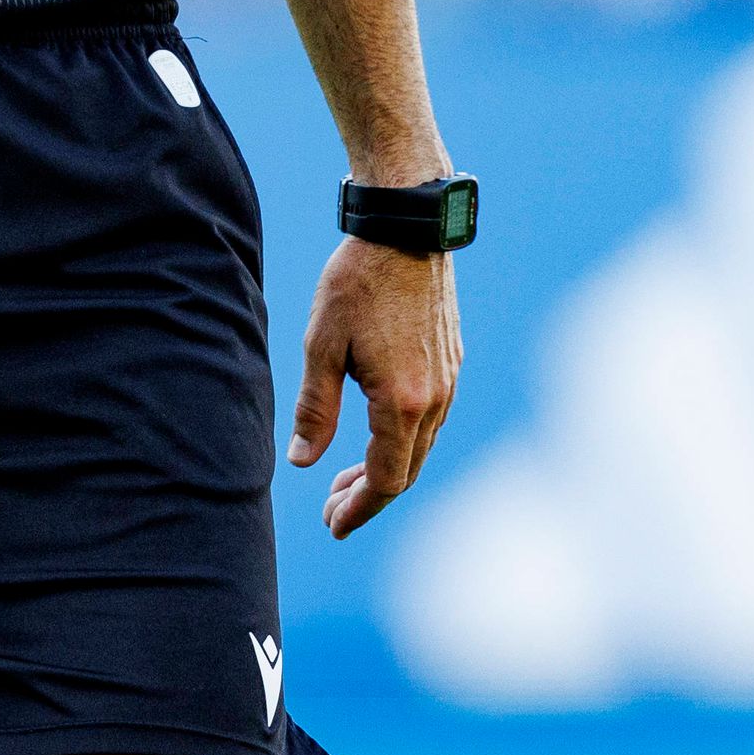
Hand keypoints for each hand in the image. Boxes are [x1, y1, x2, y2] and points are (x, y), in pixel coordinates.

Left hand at [289, 234, 460, 536]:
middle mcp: (435, 398)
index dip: (358, 507)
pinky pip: (430, 422)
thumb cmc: (357, 281)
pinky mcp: (450, 364)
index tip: (332, 524)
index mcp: (403, 401)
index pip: (386, 479)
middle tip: (330, 510)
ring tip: (345, 480)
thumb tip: (303, 461)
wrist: (406, 229)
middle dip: (368, 497)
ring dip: (385, 470)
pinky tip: (374, 437)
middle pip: (406, 471)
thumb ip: (314, 408)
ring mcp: (448, 381)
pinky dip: (402, 442)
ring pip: (420, 448)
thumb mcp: (321, 344)